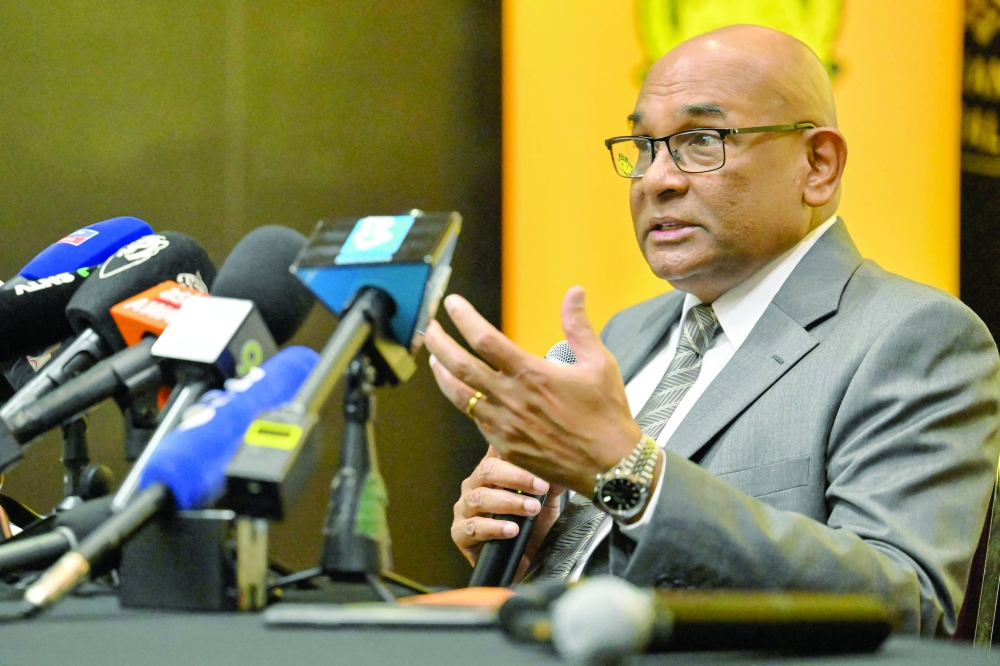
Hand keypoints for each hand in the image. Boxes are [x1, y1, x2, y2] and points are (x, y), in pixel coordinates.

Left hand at [426, 286, 642, 495]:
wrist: (610, 466)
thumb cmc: (607, 414)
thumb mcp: (599, 363)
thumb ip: (579, 326)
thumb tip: (574, 292)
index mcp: (532, 374)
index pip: (485, 339)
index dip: (464, 318)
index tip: (452, 304)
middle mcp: (512, 399)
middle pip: (460, 366)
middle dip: (439, 343)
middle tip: (430, 328)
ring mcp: (504, 425)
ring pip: (460, 396)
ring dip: (442, 374)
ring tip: (434, 358)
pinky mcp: (504, 447)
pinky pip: (476, 419)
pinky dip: (465, 402)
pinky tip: (463, 392)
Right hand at [451, 447, 565, 570]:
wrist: (525, 565)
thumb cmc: (532, 530)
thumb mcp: (546, 504)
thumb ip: (551, 484)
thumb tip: (562, 465)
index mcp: (491, 473)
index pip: (494, 451)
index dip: (510, 447)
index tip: (534, 452)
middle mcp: (473, 486)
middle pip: (487, 470)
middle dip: (516, 477)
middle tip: (540, 486)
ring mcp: (464, 509)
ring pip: (480, 498)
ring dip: (509, 502)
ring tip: (531, 509)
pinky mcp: (460, 534)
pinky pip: (473, 527)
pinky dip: (494, 527)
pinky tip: (512, 530)